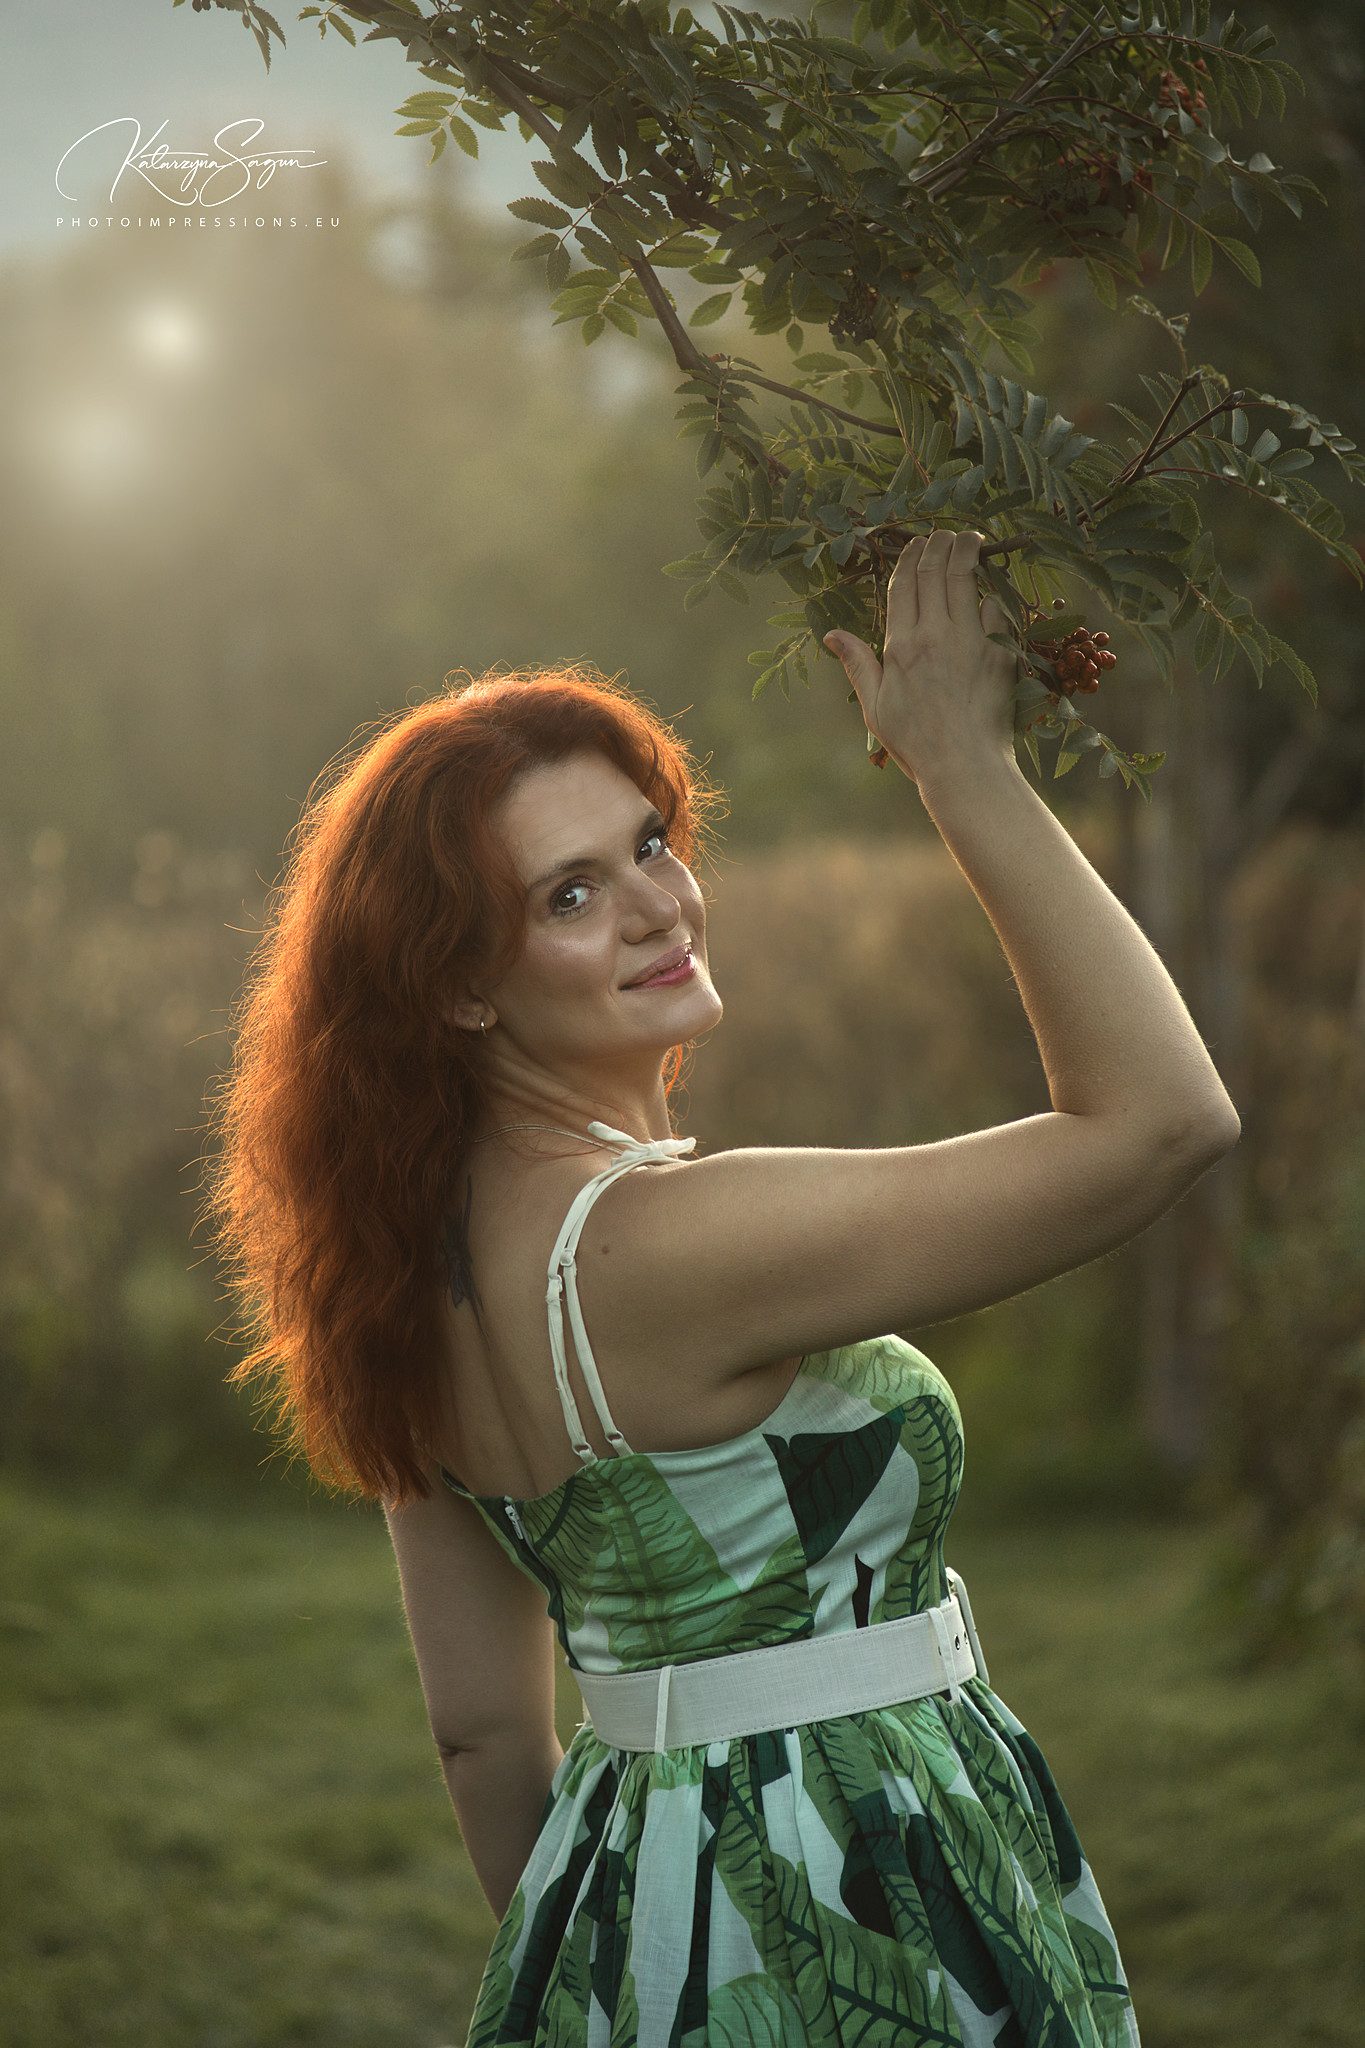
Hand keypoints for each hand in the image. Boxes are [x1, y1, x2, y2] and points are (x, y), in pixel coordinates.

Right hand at [823, 530, 1017, 788]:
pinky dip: (994, 592)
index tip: (915, 544)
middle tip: (943, 534)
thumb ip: (858, 664)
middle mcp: (934, 635)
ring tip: (969, 539)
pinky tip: (994, 582)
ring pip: (966, 580)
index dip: (909, 558)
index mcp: (900, 646)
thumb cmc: (916, 743)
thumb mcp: (875, 707)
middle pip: (934, 573)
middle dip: (938, 545)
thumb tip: (831, 635)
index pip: (903, 586)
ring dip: (967, 552)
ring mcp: (970, 640)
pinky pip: (997, 609)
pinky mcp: (1000, 652)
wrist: (964, 766)